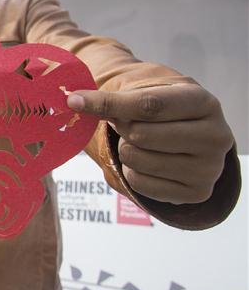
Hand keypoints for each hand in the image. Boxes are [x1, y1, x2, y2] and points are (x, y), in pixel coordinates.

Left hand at [67, 84, 232, 203]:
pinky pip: (139, 183)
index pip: (148, 105)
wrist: (193, 139)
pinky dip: (132, 172)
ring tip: (143, 144)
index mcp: (203, 102)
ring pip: (136, 159)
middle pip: (140, 134)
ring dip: (126, 151)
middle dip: (123, 129)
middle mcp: (215, 136)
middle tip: (129, 126)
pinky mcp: (196, 193)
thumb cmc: (164, 112)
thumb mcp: (148, 96)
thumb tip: (73, 101)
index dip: (107, 103)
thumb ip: (115, 99)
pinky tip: (148, 163)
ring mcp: (209, 168)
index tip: (74, 100)